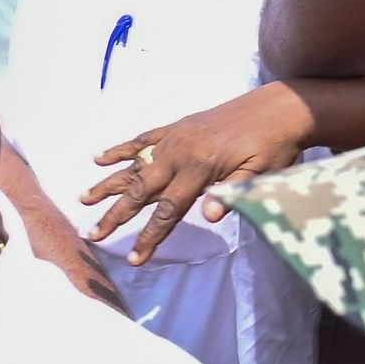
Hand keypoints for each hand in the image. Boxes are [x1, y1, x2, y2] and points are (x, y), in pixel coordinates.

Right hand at [81, 83, 317, 264]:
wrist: (281, 106)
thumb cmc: (276, 146)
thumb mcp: (262, 174)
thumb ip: (232, 193)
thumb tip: (209, 217)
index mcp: (200, 169)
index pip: (168, 210)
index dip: (150, 236)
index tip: (133, 257)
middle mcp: (180, 153)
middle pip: (140, 190)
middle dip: (115, 215)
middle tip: (93, 234)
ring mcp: (174, 138)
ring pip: (134, 165)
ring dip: (108, 183)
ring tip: (83, 198)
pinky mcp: (176, 127)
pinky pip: (142, 140)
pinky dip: (120, 150)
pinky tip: (100, 158)